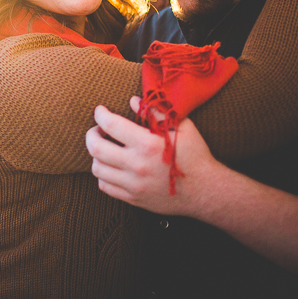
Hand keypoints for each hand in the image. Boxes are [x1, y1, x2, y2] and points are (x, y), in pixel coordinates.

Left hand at [86, 97, 221, 216]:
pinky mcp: (133, 198)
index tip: (100, 111)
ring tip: (105, 148)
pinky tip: (112, 166)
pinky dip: (103, 174)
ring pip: (97, 168)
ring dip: (96, 155)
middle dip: (92, 134)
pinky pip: (105, 186)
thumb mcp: (182, 127)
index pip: (110, 125)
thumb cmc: (194, 155)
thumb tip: (133, 100)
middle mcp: (137, 165)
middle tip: (98, 130)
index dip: (100, 114)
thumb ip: (156, 111)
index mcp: (147, 144)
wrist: (206, 191)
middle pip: (96, 148)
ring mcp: (133, 184)